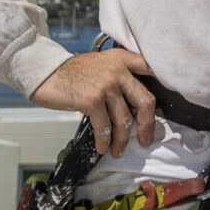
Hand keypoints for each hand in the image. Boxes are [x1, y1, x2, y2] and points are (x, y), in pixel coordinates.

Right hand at [32, 48, 159, 156]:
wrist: (44, 71)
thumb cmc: (71, 72)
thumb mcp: (100, 63)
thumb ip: (119, 74)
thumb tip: (132, 103)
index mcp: (122, 59)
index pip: (150, 69)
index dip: (165, 84)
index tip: (164, 105)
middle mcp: (118, 70)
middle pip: (145, 101)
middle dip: (147, 125)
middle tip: (146, 140)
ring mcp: (106, 85)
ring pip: (124, 119)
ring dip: (122, 139)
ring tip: (118, 150)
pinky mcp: (92, 100)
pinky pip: (104, 126)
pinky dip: (104, 141)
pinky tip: (102, 148)